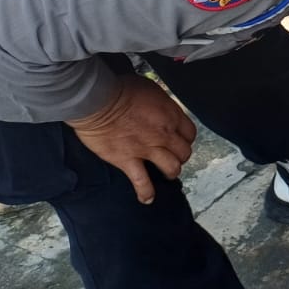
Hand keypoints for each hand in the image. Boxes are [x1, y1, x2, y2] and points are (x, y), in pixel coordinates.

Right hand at [68, 75, 195, 203]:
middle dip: (180, 155)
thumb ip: (161, 103)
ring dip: (171, 172)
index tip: (179, 140)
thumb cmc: (122, 89)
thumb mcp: (151, 89)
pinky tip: (147, 199)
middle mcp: (164, 134)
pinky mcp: (128, 161)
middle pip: (184, 152)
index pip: (189, 133)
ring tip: (166, 174)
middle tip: (172, 156)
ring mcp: (147, 149)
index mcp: (171, 115)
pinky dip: (146, 193)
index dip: (186, 139)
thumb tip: (162, 108)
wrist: (99, 102)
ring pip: (172, 168)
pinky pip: (142, 182)